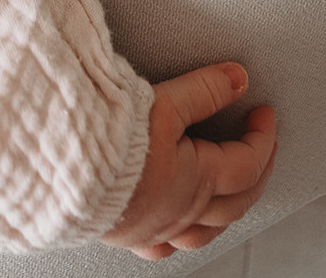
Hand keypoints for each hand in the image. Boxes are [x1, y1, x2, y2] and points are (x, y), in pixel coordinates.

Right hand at [102, 64, 276, 259]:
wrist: (61, 166)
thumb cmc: (108, 138)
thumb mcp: (164, 102)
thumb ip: (204, 90)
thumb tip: (238, 79)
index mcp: (197, 182)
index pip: (247, 163)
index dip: (262, 136)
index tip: (263, 113)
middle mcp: (181, 213)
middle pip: (236, 201)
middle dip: (256, 172)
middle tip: (262, 146)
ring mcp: (155, 228)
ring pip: (206, 231)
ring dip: (227, 209)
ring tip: (233, 189)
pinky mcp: (128, 233)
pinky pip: (166, 245)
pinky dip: (182, 235)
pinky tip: (179, 225)